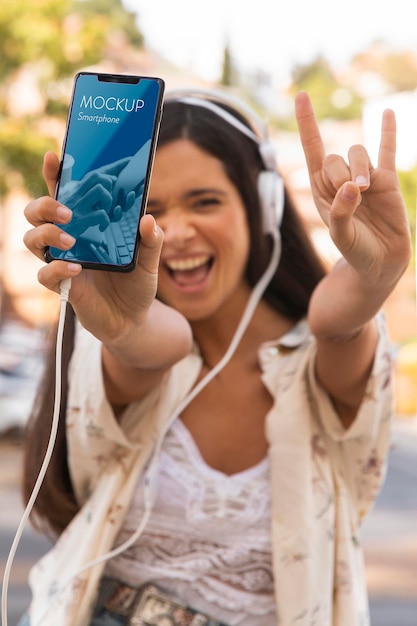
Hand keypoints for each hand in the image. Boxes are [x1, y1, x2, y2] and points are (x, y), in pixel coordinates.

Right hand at [23, 152, 167, 345]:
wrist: (133, 320)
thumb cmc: (137, 284)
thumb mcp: (150, 261)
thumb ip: (151, 240)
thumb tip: (148, 219)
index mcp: (87, 224)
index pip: (64, 194)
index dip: (56, 174)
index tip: (55, 156)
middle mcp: (68, 239)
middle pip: (36, 212)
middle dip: (44, 205)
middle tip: (67, 212)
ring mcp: (61, 262)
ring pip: (31, 240)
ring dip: (47, 234)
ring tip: (71, 240)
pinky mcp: (62, 286)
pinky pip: (45, 275)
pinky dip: (56, 269)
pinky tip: (75, 269)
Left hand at [295, 91, 411, 291]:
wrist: (381, 262)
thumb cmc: (355, 251)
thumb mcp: (342, 237)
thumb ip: (342, 213)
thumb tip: (352, 187)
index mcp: (322, 190)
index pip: (313, 150)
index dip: (308, 124)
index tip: (301, 96)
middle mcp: (341, 180)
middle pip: (335, 156)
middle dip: (339, 172)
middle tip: (349, 195)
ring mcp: (365, 178)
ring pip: (358, 153)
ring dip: (358, 167)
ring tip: (364, 191)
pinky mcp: (387, 180)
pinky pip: (387, 151)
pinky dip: (388, 132)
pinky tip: (387, 113)